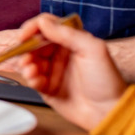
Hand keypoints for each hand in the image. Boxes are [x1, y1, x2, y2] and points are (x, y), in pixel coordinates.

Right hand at [17, 13, 126, 131]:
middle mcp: (59, 53)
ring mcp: (53, 70)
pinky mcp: (48, 87)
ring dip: (26, 64)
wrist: (109, 112)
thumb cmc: (106, 80)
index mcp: (71, 41)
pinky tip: (35, 80)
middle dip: (26, 49)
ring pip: (30, 61)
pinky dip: (30, 78)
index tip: (24, 36)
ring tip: (30, 71)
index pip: (46, 26)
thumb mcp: (93, 50)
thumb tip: (43, 22)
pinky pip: (32, 79)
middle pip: (33, 43)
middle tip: (25, 57)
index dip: (33, 28)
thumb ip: (68, 34)